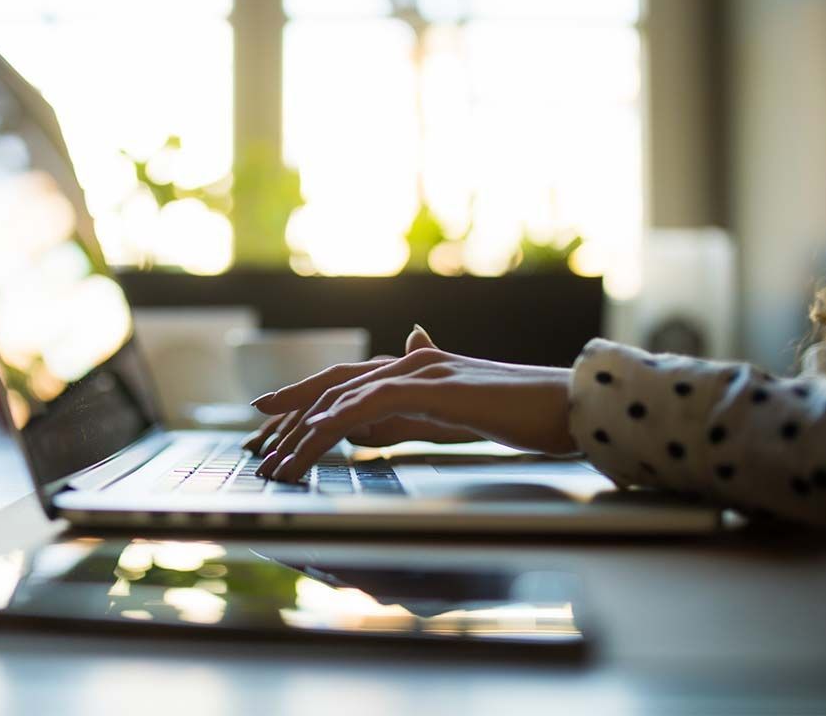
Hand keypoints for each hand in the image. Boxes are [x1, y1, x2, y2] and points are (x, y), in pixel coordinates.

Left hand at [249, 326, 576, 482]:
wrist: (571, 404)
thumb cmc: (523, 412)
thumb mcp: (459, 413)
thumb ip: (418, 410)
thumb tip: (381, 420)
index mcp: (417, 368)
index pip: (350, 382)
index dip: (309, 400)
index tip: (275, 424)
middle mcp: (412, 362)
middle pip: (335, 383)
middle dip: (291, 410)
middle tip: (254, 438)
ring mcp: (422, 371)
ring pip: (344, 397)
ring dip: (303, 431)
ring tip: (276, 462)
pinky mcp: (433, 389)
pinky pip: (370, 402)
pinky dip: (336, 420)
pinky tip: (312, 439)